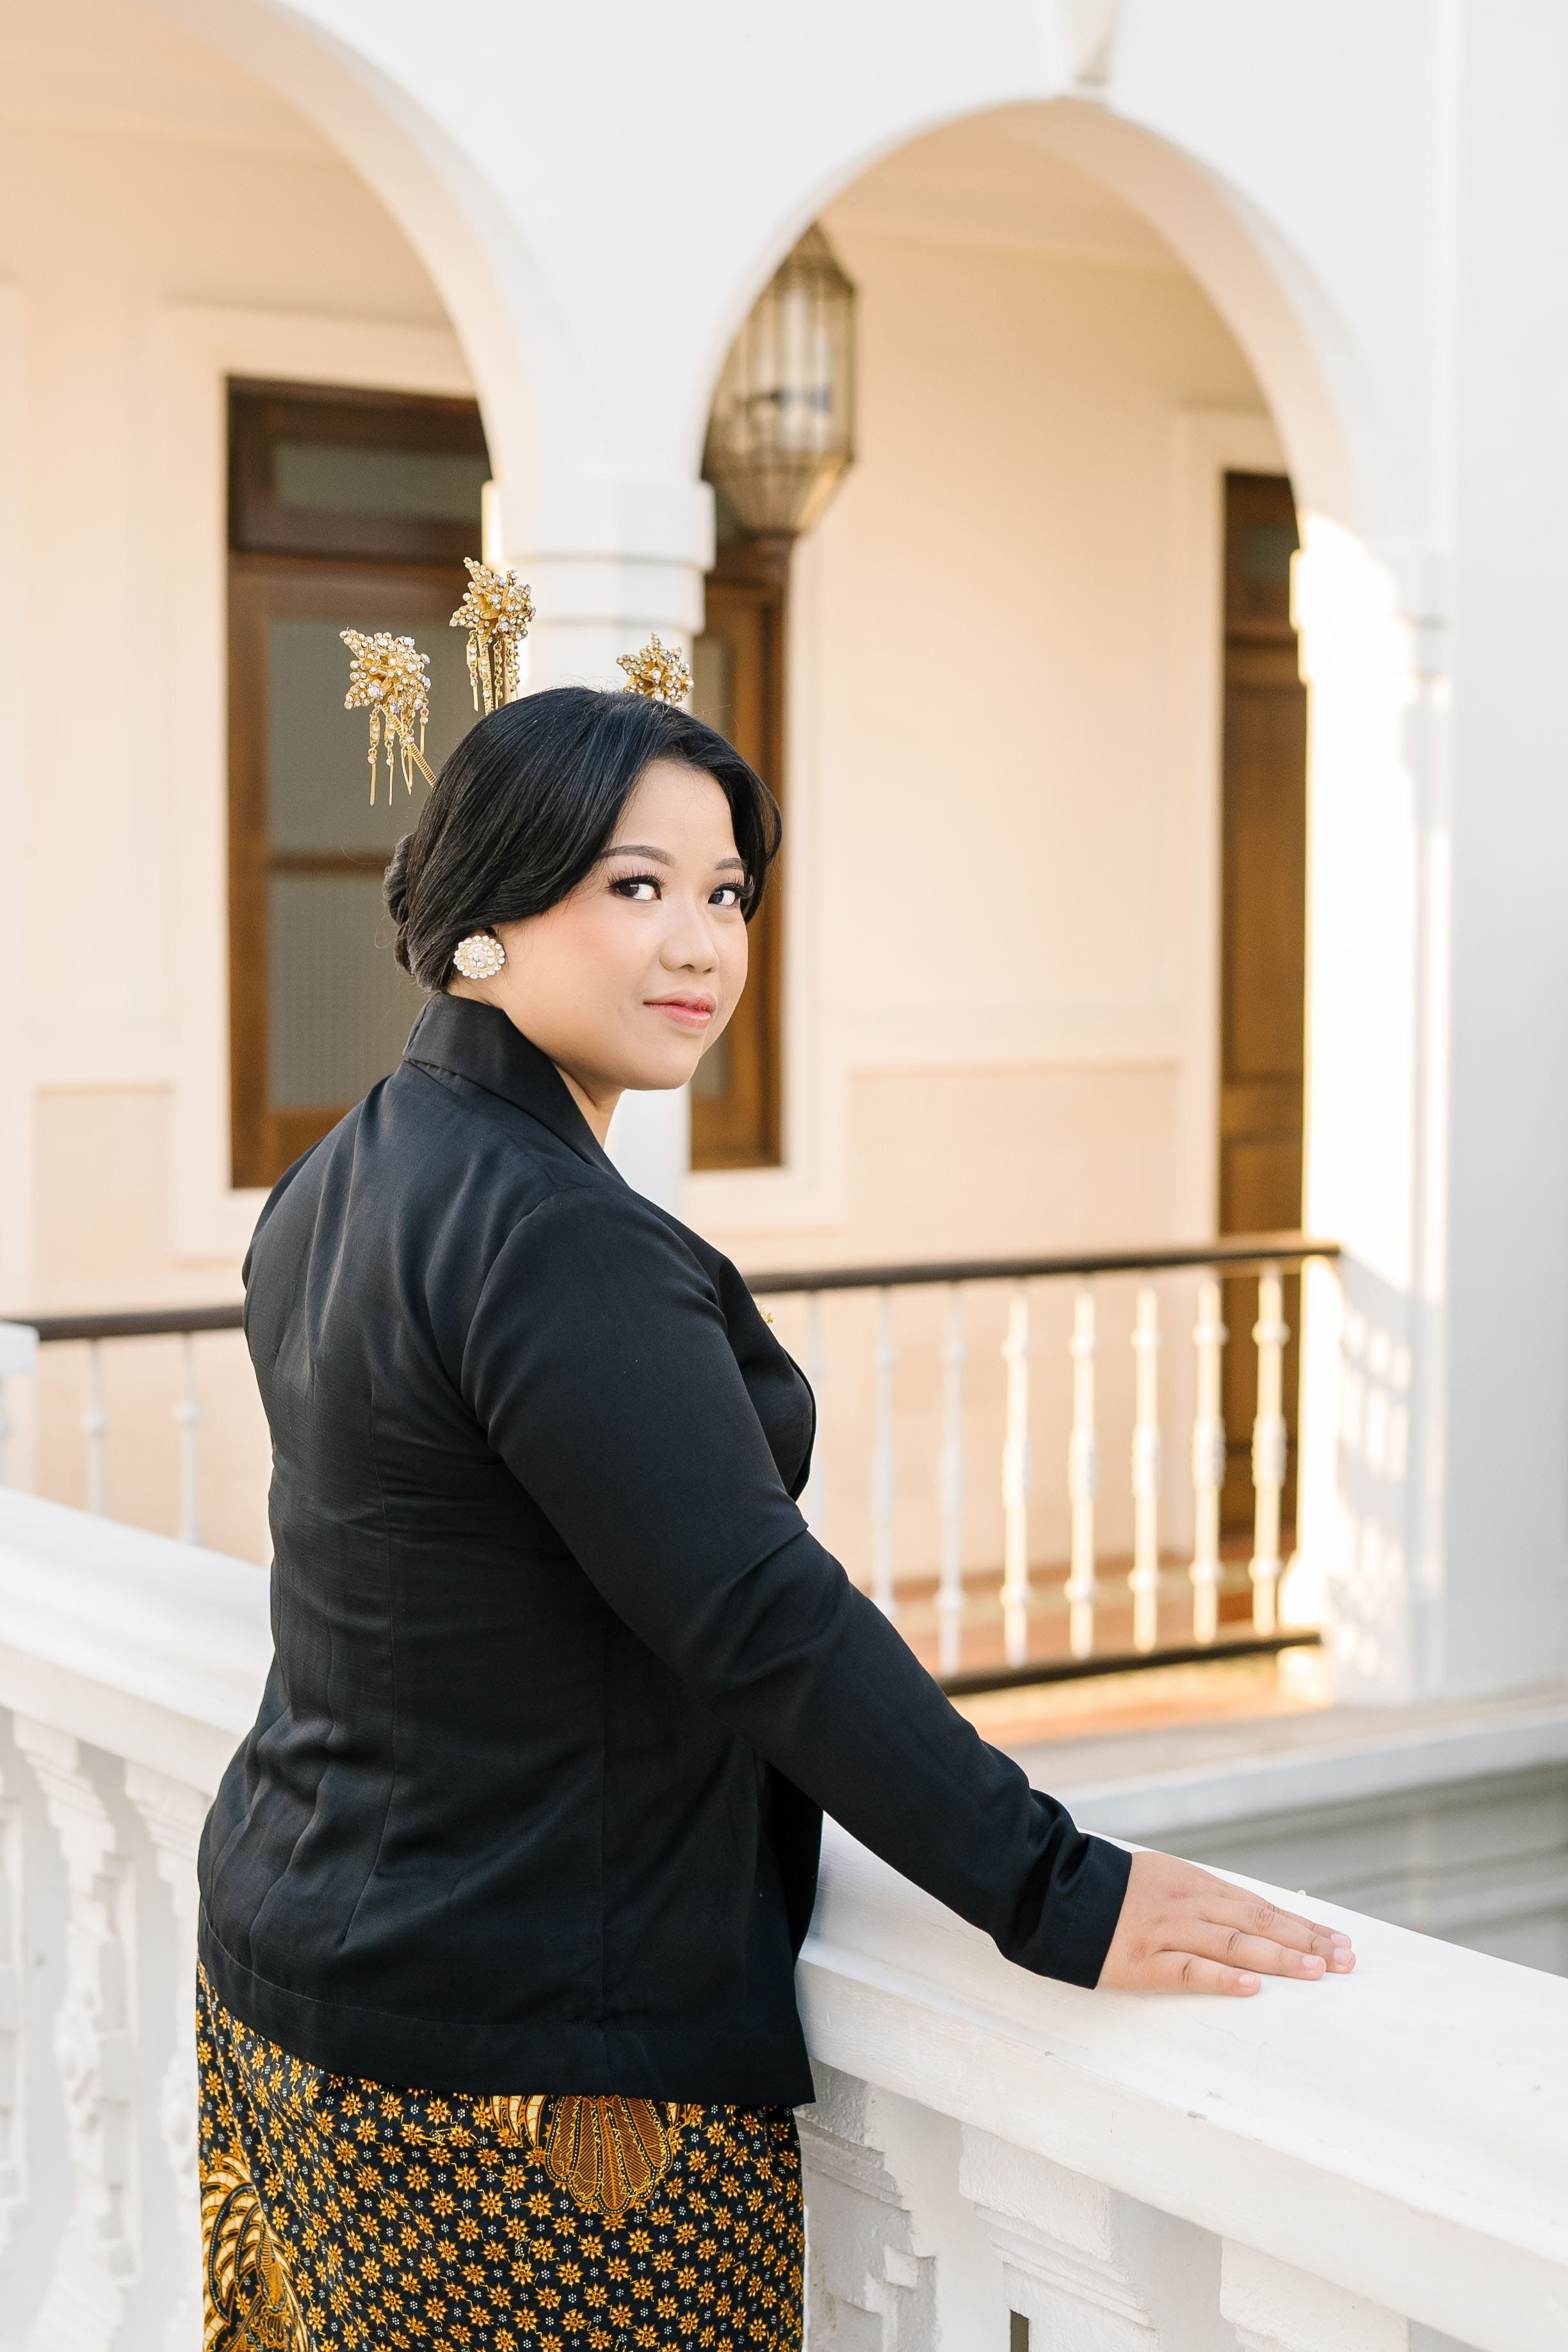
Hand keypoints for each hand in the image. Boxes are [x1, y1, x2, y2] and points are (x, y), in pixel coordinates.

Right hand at [1097, 1850, 1356, 1995]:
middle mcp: (1190, 1905)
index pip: (1263, 1908)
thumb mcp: (1167, 1880)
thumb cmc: (1116, 1892)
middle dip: (1306, 1943)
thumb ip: (1206, 1900)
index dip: (1304, 1927)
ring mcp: (1168, 1932)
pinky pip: (1190, 1970)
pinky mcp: (1145, 1961)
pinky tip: (1252, 1986)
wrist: (1058, 1892)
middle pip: (1259, 1924)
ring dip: (1279, 1958)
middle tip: (1346, 1963)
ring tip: (1316, 1971)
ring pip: (1234, 1944)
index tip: (1341, 1943)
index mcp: (1197, 1884)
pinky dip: (1223, 1978)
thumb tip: (1252, 1921)